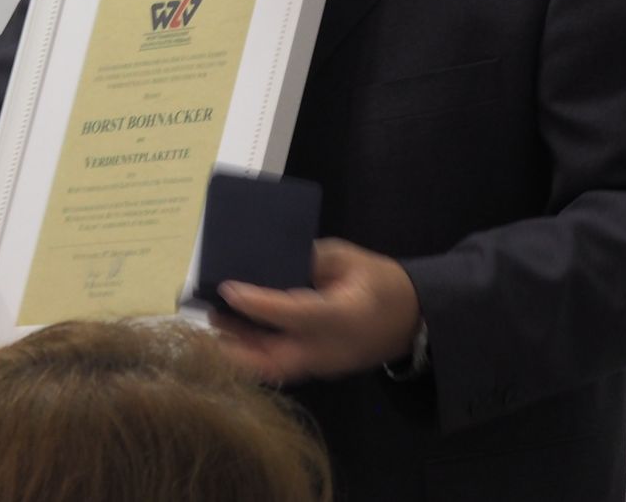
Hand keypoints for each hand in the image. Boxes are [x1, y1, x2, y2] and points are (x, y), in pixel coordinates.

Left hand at [211, 237, 420, 384]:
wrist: (415, 320)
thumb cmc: (383, 283)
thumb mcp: (351, 259)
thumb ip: (314, 258)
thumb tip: (275, 256)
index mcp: (341, 317)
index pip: (292, 313)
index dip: (257, 302)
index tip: (228, 288)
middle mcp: (328, 349)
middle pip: (273, 360)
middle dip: (236, 346)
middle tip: (210, 316)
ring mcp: (323, 366)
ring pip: (272, 368)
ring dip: (241, 350)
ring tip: (215, 321)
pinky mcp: (318, 369)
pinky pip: (280, 365)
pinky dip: (255, 352)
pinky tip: (236, 333)